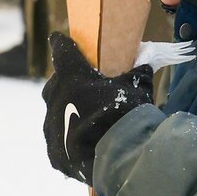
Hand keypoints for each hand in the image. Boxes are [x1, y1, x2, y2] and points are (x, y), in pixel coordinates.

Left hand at [42, 32, 153, 184]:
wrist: (118, 157)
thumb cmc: (127, 113)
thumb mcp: (137, 86)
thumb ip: (137, 72)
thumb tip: (145, 63)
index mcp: (72, 75)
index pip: (61, 51)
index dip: (61, 44)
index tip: (58, 39)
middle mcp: (55, 98)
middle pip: (56, 84)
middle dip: (67, 83)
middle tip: (83, 86)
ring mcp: (51, 126)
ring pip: (55, 113)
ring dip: (67, 111)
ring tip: (87, 118)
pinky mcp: (54, 151)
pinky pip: (58, 140)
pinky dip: (69, 138)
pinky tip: (84, 142)